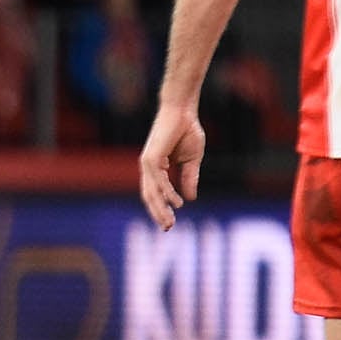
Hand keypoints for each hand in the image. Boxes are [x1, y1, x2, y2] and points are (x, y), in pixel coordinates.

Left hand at [136, 101, 204, 229]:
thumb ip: (189, 178)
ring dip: (160, 208)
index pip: (155, 193)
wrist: (183, 111)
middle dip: (158, 213)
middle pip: (150, 196)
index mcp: (156, 167)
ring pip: (152, 192)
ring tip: (170, 222)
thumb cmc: (187, 130)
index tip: (170, 224)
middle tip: (168, 228)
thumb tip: (189, 199)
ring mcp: (148, 162)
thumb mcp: (191, 160)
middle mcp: (149, 167)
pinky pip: (159, 180)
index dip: (162, 208)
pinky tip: (176, 203)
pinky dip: (167, 193)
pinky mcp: (151, 157)